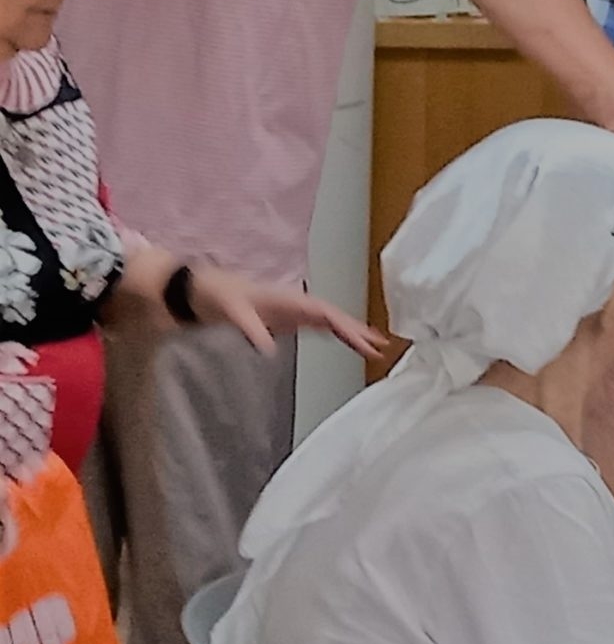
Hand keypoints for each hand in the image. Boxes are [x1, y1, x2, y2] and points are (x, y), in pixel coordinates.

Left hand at [189, 267, 386, 360]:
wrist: (201, 292)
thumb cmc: (219, 297)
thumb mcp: (232, 313)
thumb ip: (250, 329)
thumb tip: (268, 351)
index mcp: (289, 300)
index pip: (325, 313)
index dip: (347, 326)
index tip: (364, 340)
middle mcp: (296, 304)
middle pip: (334, 316)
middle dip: (358, 331)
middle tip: (381, 347)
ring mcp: (293, 312)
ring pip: (330, 321)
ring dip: (352, 333)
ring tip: (375, 347)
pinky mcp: (287, 320)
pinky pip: (319, 326)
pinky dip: (337, 334)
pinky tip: (348, 342)